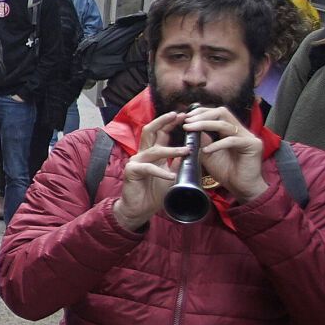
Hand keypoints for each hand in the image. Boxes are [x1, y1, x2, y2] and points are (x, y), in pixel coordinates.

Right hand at [111, 110, 188, 230]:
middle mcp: (143, 153)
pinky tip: (171, 176)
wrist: (140, 209)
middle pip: (151, 131)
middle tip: (179, 116)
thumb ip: (178, 163)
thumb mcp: (172, 174)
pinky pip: (148, 168)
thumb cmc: (155, 192)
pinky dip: (161, 172)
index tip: (185, 115)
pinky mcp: (132, 171)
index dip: (171, 122)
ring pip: (154, 150)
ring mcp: (136, 161)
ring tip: (186, 150)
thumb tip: (192, 151)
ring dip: (171, 150)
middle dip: (164, 121)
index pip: (161, 132)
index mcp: (152, 152)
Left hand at [183, 104, 267, 202]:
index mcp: (232, 130)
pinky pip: (231, 141)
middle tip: (187, 121)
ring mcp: (248, 137)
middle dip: (202, 115)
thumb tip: (190, 127)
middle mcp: (241, 130)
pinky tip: (206, 150)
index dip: (202, 112)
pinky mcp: (253, 145)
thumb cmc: (226, 172)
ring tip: (190, 129)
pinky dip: (217, 144)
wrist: (241, 188)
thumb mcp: (208, 154)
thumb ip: (202, 140)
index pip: (218, 113)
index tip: (186, 117)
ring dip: (204, 125)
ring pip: (224, 124)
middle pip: (222, 112)